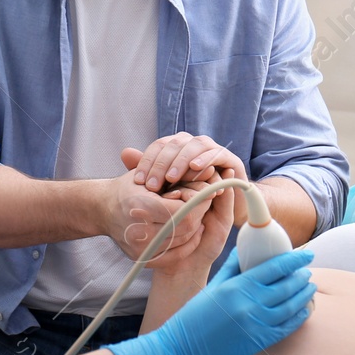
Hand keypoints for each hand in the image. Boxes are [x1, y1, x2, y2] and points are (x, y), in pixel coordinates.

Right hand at [96, 170, 201, 262]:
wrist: (102, 209)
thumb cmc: (128, 187)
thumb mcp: (150, 174)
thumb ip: (180, 175)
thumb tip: (213, 171)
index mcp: (140, 206)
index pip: (183, 212)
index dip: (199, 203)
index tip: (205, 193)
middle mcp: (139, 230)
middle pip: (186, 228)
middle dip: (199, 214)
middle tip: (203, 203)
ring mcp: (140, 248)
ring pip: (183, 241)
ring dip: (195, 227)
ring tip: (196, 214)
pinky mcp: (142, 258)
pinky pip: (175, 255)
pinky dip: (188, 244)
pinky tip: (192, 231)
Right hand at [109, 248, 315, 354]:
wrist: (181, 351)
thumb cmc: (193, 318)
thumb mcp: (212, 288)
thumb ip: (232, 268)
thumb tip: (244, 250)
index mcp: (238, 286)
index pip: (275, 267)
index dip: (294, 260)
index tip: (306, 254)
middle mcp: (250, 304)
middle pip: (287, 286)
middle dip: (301, 277)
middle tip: (307, 271)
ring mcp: (257, 324)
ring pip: (291, 307)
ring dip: (304, 296)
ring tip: (309, 287)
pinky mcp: (259, 342)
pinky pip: (286, 327)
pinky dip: (299, 317)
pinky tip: (304, 310)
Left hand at [129, 134, 248, 224]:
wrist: (221, 209)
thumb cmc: (189, 197)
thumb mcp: (166, 188)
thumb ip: (148, 171)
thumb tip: (124, 153)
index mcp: (176, 147)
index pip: (158, 146)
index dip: (147, 161)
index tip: (138, 181)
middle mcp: (192, 144)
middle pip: (174, 145)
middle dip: (161, 164)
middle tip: (152, 184)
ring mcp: (212, 149)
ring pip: (195, 145)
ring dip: (181, 160)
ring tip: (171, 178)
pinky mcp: (229, 159)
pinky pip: (217, 153)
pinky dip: (205, 158)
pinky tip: (194, 168)